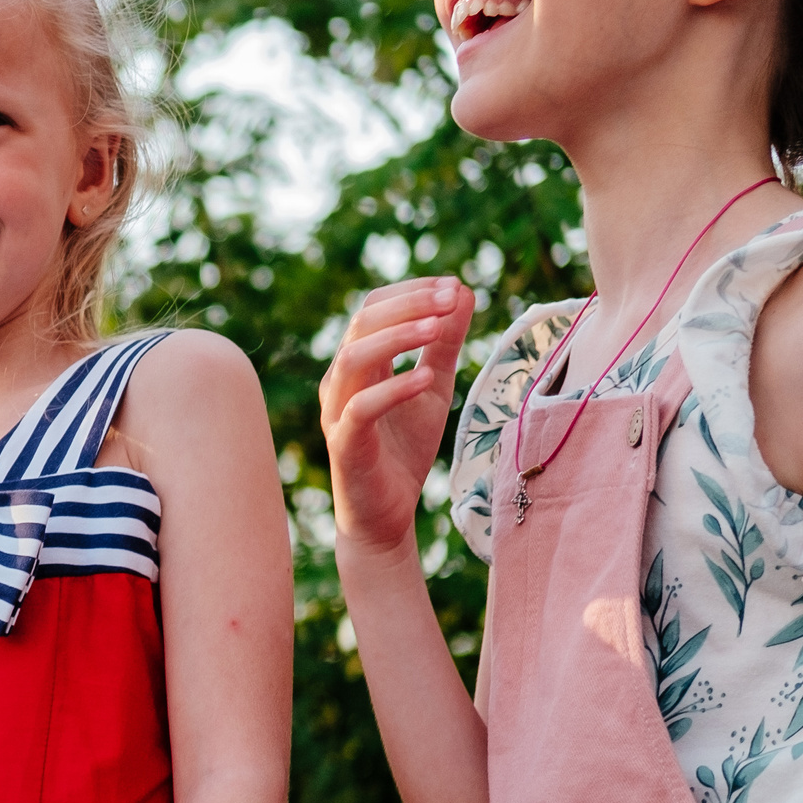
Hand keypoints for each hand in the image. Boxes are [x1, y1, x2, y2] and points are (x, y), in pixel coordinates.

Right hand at [319, 276, 470, 555]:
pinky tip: (426, 378)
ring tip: (437, 327)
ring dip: (397, 337)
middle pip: (362, 323)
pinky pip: (361, 408)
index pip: (374, 307)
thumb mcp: (434, 387)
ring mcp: (338, 410)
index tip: (453, 286)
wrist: (386, 515)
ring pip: (354, 357)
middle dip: (408, 304)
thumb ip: (444, 343)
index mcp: (359, 362)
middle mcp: (341, 379)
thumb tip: (464, 291)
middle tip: (450, 296)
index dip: (411, 291)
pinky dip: (393, 388)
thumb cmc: (403, 449)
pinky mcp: (344, 443)